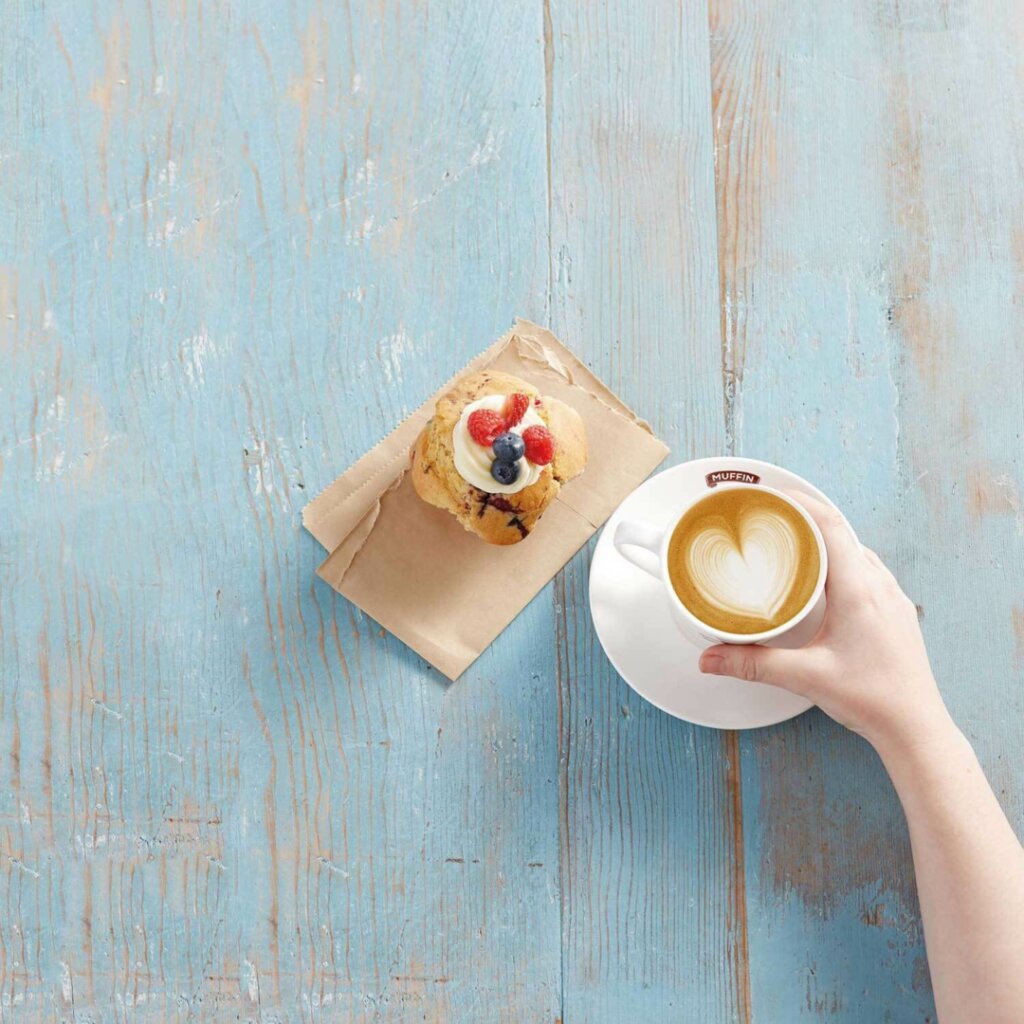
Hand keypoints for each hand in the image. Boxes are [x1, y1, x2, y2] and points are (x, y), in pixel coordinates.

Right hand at [698, 492, 951, 753]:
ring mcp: (891, 597)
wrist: (915, 726)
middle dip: (804, 517)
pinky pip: (865, 568)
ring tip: (791, 542)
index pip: (831, 525)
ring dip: (824, 538)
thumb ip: (753, 664)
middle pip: (841, 531)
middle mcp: (879, 585)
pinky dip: (839, 559)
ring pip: (854, 549)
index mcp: (859, 590)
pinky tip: (822, 576)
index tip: (772, 494)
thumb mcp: (806, 676)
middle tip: (771, 515)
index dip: (800, 503)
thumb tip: (711, 657)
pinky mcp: (893, 610)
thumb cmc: (874, 699)